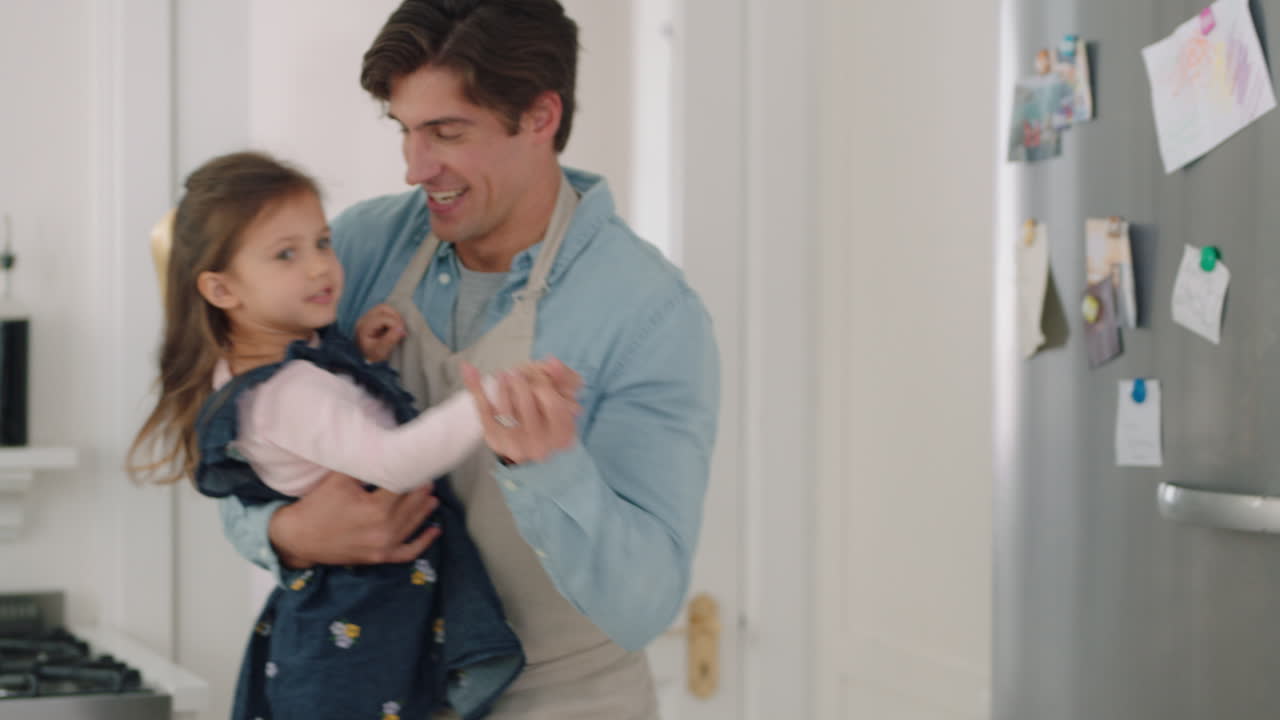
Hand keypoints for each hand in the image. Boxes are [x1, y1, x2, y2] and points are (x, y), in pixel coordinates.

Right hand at [268, 472, 438, 567]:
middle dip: (421, 490)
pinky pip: (408, 552)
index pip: (403, 486)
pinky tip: (435, 530)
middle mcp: (384, 529)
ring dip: (426, 510)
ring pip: (413, 525)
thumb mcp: (340, 479)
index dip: (412, 473)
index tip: (419, 463)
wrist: (298, 538)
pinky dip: (423, 542)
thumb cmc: (318, 506)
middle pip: (412, 505)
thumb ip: (365, 466)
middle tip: (427, 476)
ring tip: (432, 496)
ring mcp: (383, 546)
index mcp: (376, 508)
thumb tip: (385, 452)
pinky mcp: (380, 557)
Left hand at [355, 303, 405, 362]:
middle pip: (383, 308)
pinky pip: (384, 311)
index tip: (402, 334)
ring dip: (395, 316)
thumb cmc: (373, 356)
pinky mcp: (372, 317)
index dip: (395, 324)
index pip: (382, 319)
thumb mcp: (381, 351)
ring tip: (399, 327)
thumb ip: (390, 340)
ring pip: (384, 308)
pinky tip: (395, 326)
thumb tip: (400, 328)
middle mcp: (364, 319)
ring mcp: (367, 317)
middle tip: (402, 329)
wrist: (365, 359)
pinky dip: (392, 316)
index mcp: (364, 327)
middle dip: (395, 318)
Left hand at [462, 359, 581, 464]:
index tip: (537, 376)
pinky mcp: (496, 440)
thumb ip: (562, 378)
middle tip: (517, 373)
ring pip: (505, 410)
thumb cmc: (548, 414)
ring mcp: (517, 445)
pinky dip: (476, 388)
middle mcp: (541, 445)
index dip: (545, 385)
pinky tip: (469, 369)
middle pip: (527, 405)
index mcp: (562, 435)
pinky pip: (484, 411)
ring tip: (503, 375)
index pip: (554, 405)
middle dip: (521, 383)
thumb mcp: (563, 397)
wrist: (528, 443)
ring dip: (502, 386)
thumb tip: (552, 361)